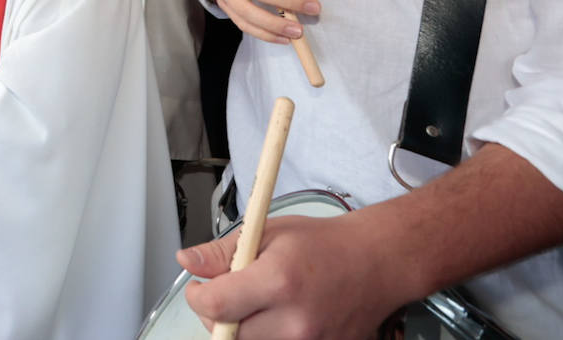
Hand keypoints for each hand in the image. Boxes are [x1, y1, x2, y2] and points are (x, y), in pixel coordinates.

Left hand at [179, 213, 407, 338]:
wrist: (376, 263)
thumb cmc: (322, 244)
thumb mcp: (268, 232)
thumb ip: (223, 251)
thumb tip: (186, 261)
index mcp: (279, 281)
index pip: (217, 306)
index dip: (197, 298)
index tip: (197, 288)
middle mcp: (296, 320)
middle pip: (229, 335)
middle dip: (215, 317)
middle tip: (223, 296)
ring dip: (241, 330)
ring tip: (253, 305)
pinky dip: (268, 337)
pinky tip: (274, 319)